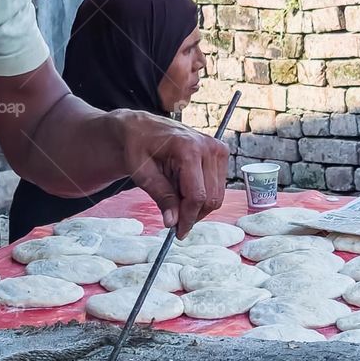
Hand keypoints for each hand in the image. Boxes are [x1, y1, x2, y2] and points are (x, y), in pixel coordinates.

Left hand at [117, 111, 227, 238]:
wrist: (143, 127)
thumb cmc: (139, 146)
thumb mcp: (142, 174)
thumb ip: (161, 196)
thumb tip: (173, 222)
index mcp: (188, 148)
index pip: (196, 195)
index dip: (187, 218)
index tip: (178, 232)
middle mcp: (209, 147)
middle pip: (210, 198)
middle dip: (193, 215)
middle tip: (175, 223)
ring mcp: (218, 149)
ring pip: (216, 195)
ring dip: (197, 205)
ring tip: (175, 200)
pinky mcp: (220, 153)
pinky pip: (217, 186)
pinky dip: (202, 195)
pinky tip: (184, 189)